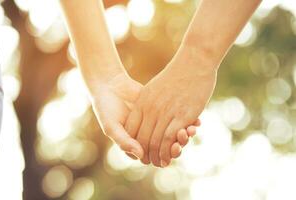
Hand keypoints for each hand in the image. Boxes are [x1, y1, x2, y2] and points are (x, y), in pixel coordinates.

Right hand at [89, 72, 195, 159]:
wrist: (109, 85)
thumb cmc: (106, 108)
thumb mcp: (111, 125)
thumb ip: (124, 141)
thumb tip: (140, 155)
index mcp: (135, 144)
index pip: (154, 156)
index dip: (166, 155)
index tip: (175, 148)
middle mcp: (146, 136)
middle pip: (166, 147)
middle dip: (177, 145)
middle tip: (184, 140)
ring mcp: (154, 124)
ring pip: (172, 134)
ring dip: (183, 134)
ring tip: (190, 129)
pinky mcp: (160, 112)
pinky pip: (174, 119)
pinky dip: (185, 121)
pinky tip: (194, 120)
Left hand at [125, 52, 216, 166]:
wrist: (193, 61)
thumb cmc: (176, 75)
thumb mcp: (155, 88)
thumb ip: (149, 102)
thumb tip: (148, 113)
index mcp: (142, 103)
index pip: (132, 130)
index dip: (135, 144)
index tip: (140, 151)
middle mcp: (150, 109)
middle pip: (142, 139)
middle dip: (145, 154)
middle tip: (151, 162)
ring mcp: (165, 112)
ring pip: (155, 142)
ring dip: (158, 156)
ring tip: (161, 163)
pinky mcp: (180, 115)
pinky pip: (170, 139)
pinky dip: (169, 151)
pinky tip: (171, 156)